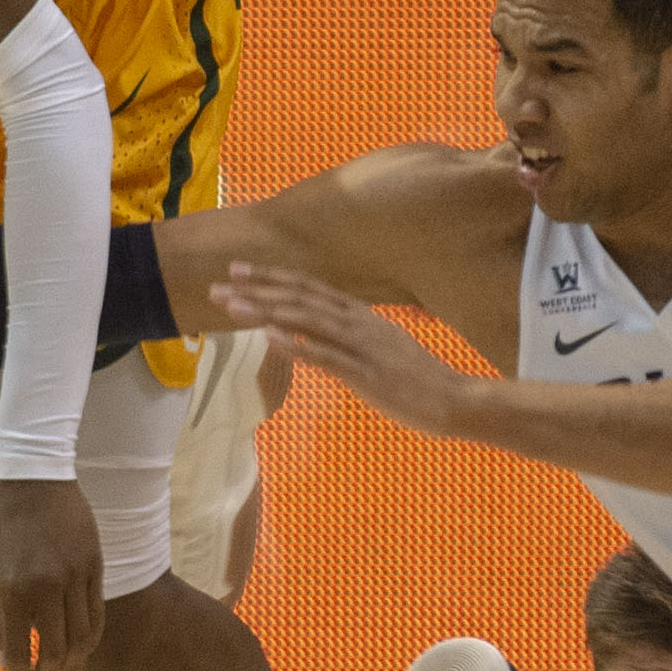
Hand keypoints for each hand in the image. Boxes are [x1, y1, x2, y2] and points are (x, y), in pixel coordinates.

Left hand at [0, 478, 103, 670]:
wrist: (35, 482)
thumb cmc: (3, 529)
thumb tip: (5, 660)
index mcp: (14, 590)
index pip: (19, 650)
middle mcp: (47, 587)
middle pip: (56, 651)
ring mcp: (76, 577)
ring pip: (83, 638)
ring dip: (75, 663)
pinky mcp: (95, 567)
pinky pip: (98, 615)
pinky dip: (91, 638)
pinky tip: (82, 647)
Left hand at [212, 262, 468, 436]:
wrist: (454, 400)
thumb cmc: (414, 379)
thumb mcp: (376, 347)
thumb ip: (344, 338)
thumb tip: (309, 335)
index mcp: (360, 315)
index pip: (308, 287)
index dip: (272, 276)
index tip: (237, 269)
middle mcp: (358, 323)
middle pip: (300, 298)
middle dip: (256, 291)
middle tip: (217, 287)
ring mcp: (362, 347)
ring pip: (307, 321)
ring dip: (266, 312)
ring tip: (232, 308)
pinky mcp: (367, 374)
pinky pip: (327, 357)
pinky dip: (298, 345)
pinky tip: (270, 338)